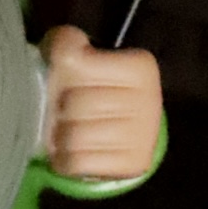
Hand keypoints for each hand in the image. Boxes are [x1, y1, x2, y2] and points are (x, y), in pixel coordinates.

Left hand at [39, 25, 161, 180]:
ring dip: (60, 137)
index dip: (58, 68)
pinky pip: (78, 163)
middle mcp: (149, 99)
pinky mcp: (135, 165)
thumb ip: (66, 44)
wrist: (124, 133)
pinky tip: (73, 153)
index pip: (70, 58)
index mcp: (140, 66)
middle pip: (74, 101)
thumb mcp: (80, 58)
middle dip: (59, 108)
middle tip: (65, 110)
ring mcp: (144, 135)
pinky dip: (65, 161)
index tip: (67, 75)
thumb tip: (68, 44)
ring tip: (68, 132)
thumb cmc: (94, 90)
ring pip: (74, 136)